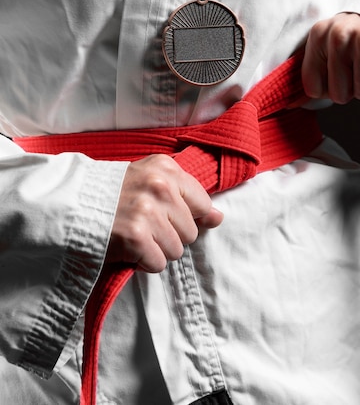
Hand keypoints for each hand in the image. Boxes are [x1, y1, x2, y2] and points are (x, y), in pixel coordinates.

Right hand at [106, 154, 222, 271]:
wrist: (68, 204)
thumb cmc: (111, 193)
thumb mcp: (149, 180)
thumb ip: (185, 195)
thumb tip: (218, 217)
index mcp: (166, 168)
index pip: (202, 203)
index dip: (184, 216)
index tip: (164, 215)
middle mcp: (160, 186)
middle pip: (191, 231)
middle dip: (169, 234)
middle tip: (142, 225)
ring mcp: (148, 212)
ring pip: (176, 250)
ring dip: (156, 249)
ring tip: (134, 235)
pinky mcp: (136, 237)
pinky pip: (158, 264)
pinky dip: (143, 262)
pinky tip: (127, 248)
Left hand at [302, 13, 359, 103]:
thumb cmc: (353, 36)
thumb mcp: (326, 44)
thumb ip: (312, 71)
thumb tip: (295, 103)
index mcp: (318, 36)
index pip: (313, 88)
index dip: (327, 89)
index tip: (335, 75)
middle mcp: (338, 36)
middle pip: (338, 95)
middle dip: (350, 88)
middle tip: (356, 68)